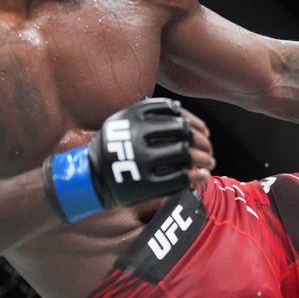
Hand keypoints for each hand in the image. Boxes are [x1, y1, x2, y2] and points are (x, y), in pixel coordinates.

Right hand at [44, 97, 215, 221]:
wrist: (88, 177)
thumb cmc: (114, 148)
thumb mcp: (124, 122)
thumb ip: (152, 117)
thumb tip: (192, 124)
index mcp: (133, 116)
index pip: (175, 113)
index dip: (195, 122)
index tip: (204, 131)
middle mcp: (137, 136)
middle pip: (183, 132)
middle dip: (201, 141)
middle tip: (208, 149)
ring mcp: (141, 161)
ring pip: (184, 154)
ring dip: (204, 158)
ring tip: (209, 162)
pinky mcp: (144, 184)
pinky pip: (178, 179)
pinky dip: (195, 177)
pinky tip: (201, 177)